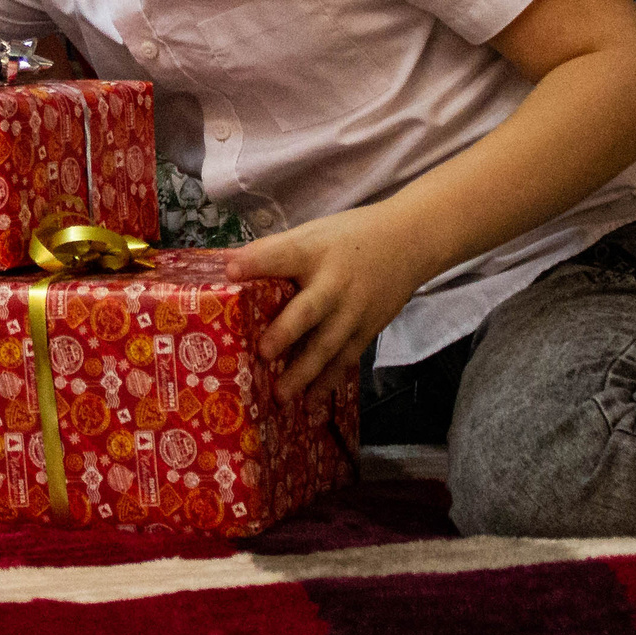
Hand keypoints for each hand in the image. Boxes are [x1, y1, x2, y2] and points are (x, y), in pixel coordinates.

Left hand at [219, 204, 434, 404]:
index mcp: (313, 252)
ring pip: (328, 345)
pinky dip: (328, 381)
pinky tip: (310, 400)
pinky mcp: (367, 331)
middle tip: (264, 354)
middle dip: (286, 333)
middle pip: (309, 310)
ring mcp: (353, 312)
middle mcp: (333, 285)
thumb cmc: (347, 240)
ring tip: (280, 396)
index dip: (256, 262)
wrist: (408, 244)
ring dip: (304, 371)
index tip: (230, 271)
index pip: (282, 254)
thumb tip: (227, 268)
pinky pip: (345, 359)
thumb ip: (274, 252)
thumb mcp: (311, 234)